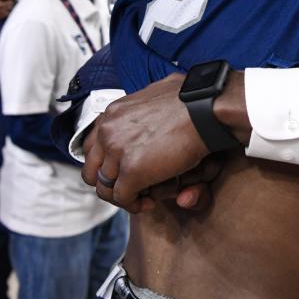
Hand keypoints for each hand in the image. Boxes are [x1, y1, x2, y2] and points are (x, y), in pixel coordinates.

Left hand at [81, 73, 211, 209]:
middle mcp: (108, 132)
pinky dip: (134, 205)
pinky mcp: (132, 172)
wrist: (206, 109)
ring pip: (105, 188)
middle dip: (109, 184)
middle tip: (129, 189)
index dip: (105, 164)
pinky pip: (123, 198)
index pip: (91, 147)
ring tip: (142, 198)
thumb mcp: (156, 93)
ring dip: (123, 197)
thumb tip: (150, 108)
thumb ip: (143, 107)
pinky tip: (149, 202)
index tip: (122, 171)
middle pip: (92, 171)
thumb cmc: (192, 99)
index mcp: (112, 114)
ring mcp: (118, 152)